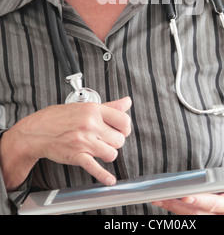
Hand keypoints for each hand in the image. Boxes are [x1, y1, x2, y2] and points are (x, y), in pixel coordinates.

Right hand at [0, 97, 131, 190]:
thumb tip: (127, 102)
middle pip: (119, 139)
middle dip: (115, 142)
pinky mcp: (77, 155)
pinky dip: (104, 176)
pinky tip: (110, 180)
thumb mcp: (86, 106)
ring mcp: (84, 141)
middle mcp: (90, 124)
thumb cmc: (60, 117)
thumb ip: (110, 106)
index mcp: (94, 110)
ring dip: (108, 154)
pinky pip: (95, 167)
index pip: (124, 120)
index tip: (121, 130)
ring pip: (111, 153)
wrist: (38, 130)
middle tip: (107, 140)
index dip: (125, 128)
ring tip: (101, 150)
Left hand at [152, 156, 223, 214]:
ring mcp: (215, 218)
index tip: (185, 195)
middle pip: (198, 213)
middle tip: (160, 196)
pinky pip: (191, 215)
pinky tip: (164, 200)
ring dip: (173, 207)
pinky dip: (177, 208)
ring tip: (156, 197)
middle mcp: (223, 216)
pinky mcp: (209, 216)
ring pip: (192, 216)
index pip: (214, 204)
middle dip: (178, 205)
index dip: (200, 200)